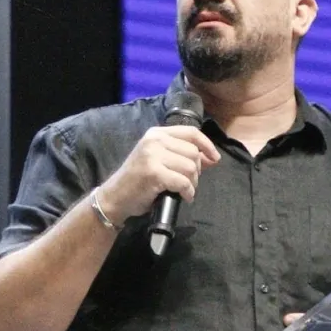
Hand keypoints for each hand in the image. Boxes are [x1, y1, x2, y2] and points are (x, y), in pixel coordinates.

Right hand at [99, 125, 220, 224]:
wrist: (114, 197)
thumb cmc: (139, 180)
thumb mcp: (159, 160)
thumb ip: (183, 155)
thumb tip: (212, 157)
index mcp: (157, 134)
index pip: (191, 133)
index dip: (207, 145)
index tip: (215, 158)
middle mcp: (154, 140)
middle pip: (193, 152)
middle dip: (197, 171)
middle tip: (188, 182)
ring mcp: (152, 155)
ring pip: (191, 167)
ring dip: (192, 183)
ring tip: (183, 190)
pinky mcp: (153, 172)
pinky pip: (183, 182)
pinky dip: (188, 192)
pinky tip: (183, 196)